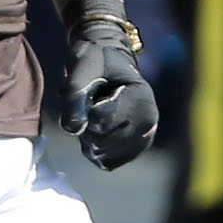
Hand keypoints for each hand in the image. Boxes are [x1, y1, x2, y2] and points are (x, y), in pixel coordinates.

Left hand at [60, 16, 158, 170]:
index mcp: (142, 100)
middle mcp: (149, 125)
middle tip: (92, 100)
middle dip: (85, 122)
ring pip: (98, 153)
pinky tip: (99, 127)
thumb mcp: (81, 68)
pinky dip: (93, 148)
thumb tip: (73, 129)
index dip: (84, 106)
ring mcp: (143, 141)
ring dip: (87, 135)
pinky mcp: (132, 153)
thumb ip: (75, 95)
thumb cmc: (95, 61)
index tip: (95, 87)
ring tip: (97, 111)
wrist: (109, 64)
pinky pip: (103, 161)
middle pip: (99, 140)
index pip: (100, 120)